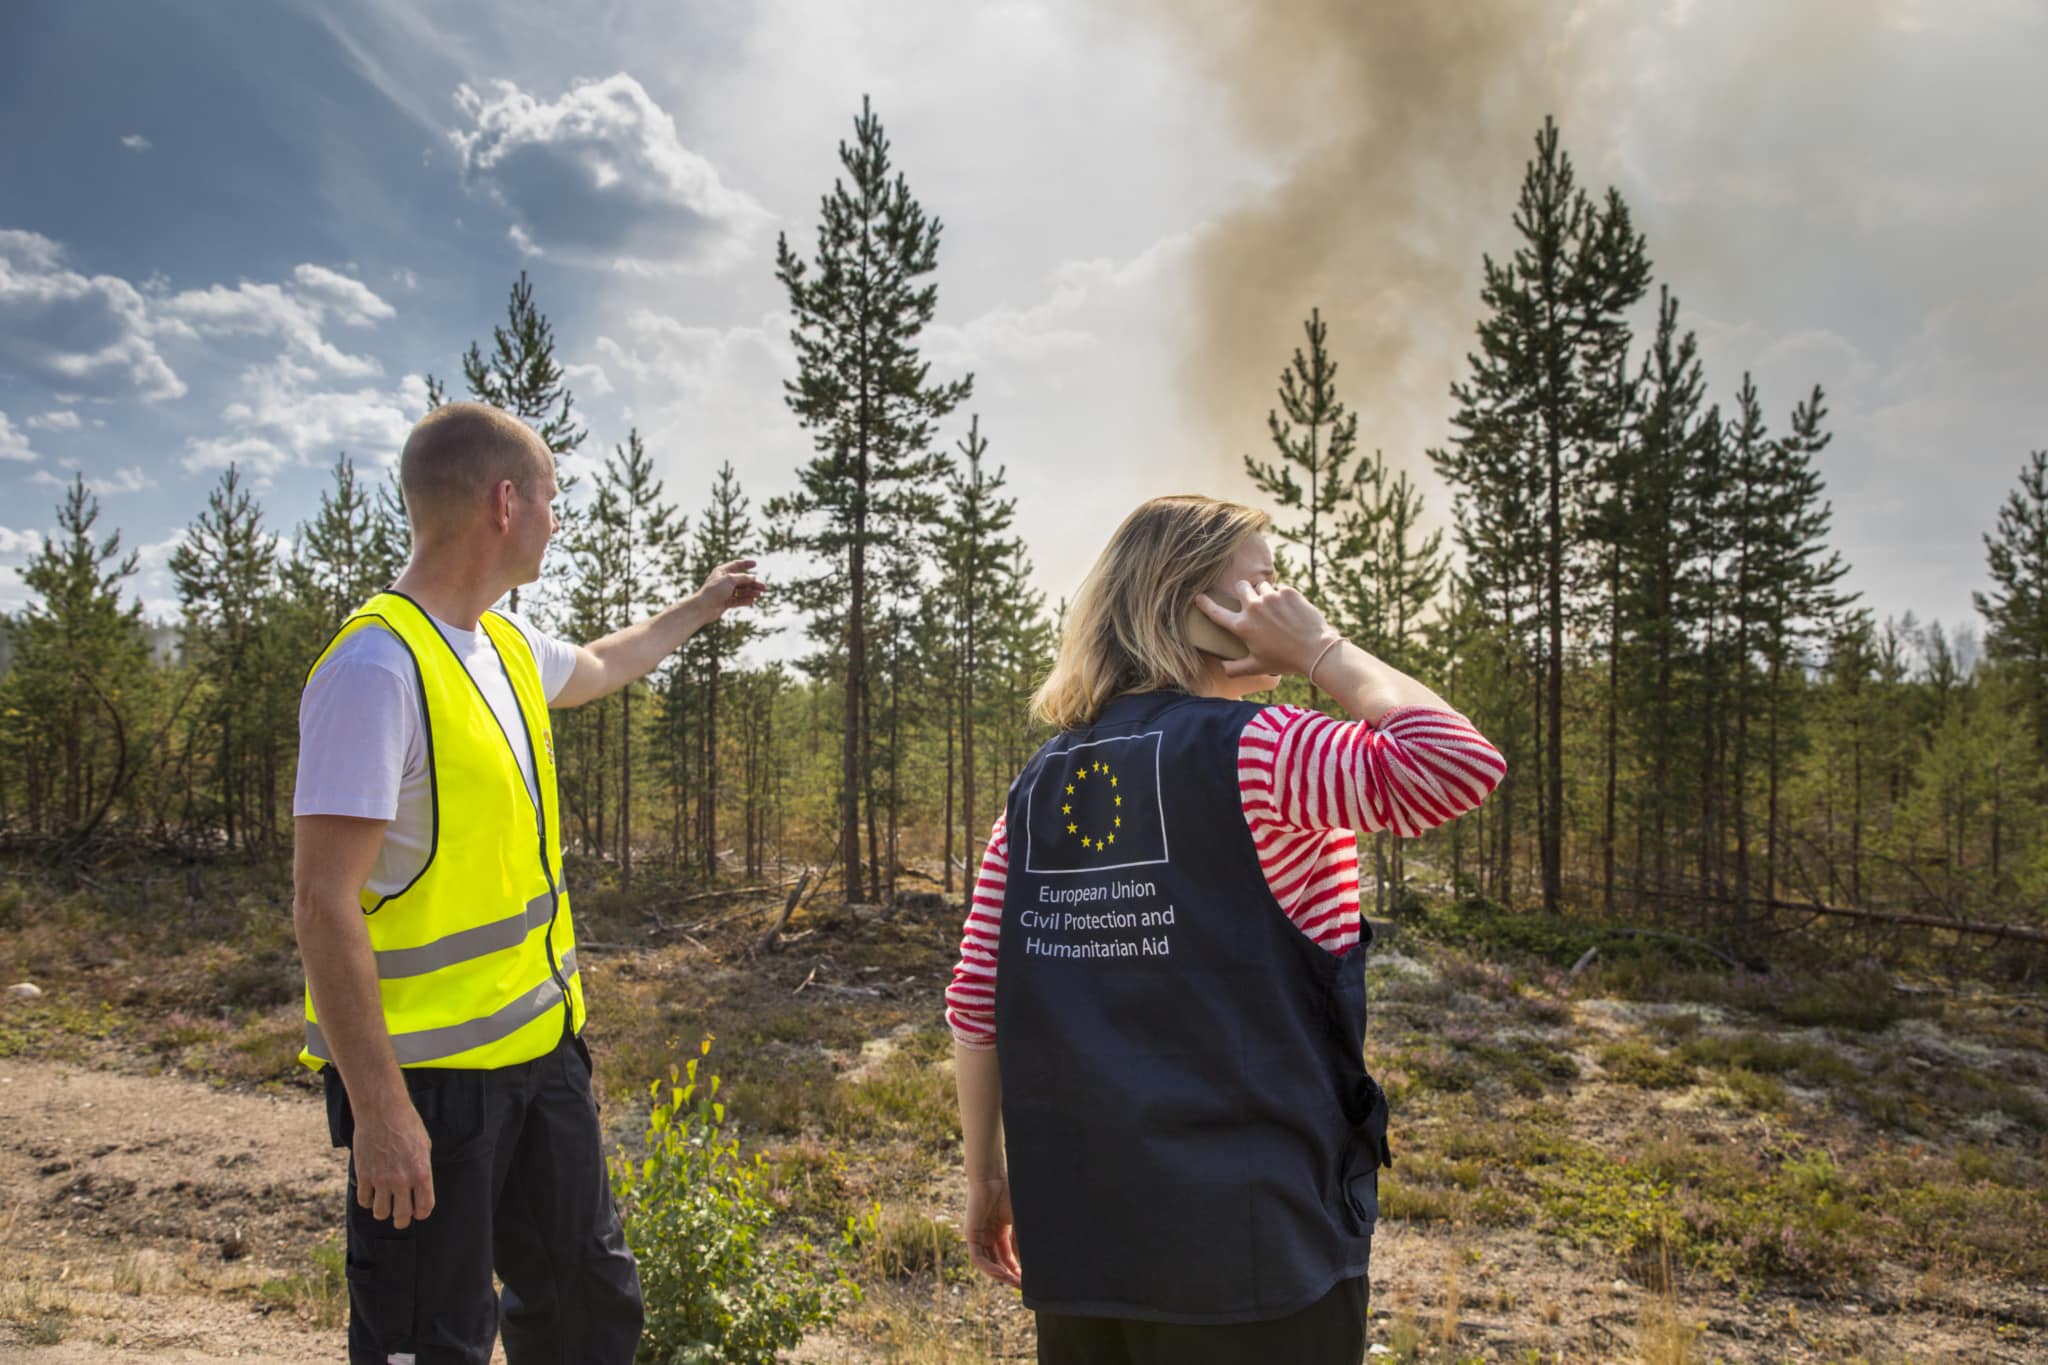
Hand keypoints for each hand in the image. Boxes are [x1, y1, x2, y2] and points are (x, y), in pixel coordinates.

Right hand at [352, 1098, 434, 1228]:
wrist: (382, 1111)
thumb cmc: (407, 1125)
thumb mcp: (424, 1146)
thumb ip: (422, 1170)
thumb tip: (418, 1189)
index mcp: (421, 1173)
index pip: (424, 1207)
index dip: (421, 1213)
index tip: (417, 1213)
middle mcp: (402, 1180)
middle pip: (401, 1216)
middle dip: (401, 1220)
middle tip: (400, 1216)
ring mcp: (381, 1179)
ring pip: (380, 1213)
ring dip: (383, 1211)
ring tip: (384, 1203)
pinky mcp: (364, 1175)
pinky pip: (364, 1201)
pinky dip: (367, 1200)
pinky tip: (371, 1192)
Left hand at [695, 559, 766, 616]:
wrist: (703, 607)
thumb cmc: (714, 591)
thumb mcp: (730, 580)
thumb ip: (743, 577)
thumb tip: (752, 577)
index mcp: (722, 572)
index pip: (736, 565)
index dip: (745, 564)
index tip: (755, 564)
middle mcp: (724, 581)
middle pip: (741, 580)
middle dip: (753, 583)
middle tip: (763, 587)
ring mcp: (725, 592)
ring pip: (741, 591)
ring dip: (751, 592)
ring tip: (759, 594)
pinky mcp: (726, 602)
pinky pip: (738, 600)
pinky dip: (745, 600)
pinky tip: (752, 600)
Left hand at [964, 1174, 1021, 1287]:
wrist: (993, 1178)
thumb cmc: (1007, 1194)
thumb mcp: (1018, 1223)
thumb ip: (1020, 1242)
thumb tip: (1027, 1263)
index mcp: (1000, 1231)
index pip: (1007, 1256)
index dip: (1016, 1269)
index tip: (1027, 1280)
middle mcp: (988, 1236)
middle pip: (998, 1262)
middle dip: (1009, 1275)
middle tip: (1022, 1286)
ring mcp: (979, 1236)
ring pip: (988, 1263)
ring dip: (1000, 1275)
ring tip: (1014, 1283)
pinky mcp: (971, 1235)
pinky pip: (978, 1258)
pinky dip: (989, 1268)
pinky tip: (1001, 1274)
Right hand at [1195, 580, 1339, 678]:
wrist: (1316, 650)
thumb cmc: (1285, 661)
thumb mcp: (1258, 668)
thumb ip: (1235, 669)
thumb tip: (1222, 667)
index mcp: (1242, 626)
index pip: (1216, 612)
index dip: (1205, 603)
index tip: (1199, 596)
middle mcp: (1253, 608)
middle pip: (1240, 587)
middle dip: (1244, 591)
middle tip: (1251, 599)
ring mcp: (1271, 597)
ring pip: (1262, 587)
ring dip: (1266, 595)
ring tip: (1277, 610)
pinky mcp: (1289, 592)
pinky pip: (1281, 589)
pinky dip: (1284, 598)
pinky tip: (1292, 612)